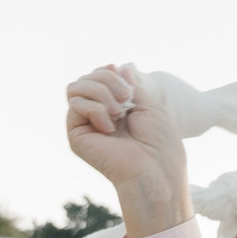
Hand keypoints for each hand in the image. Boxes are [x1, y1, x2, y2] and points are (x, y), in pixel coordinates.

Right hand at [65, 65, 192, 234]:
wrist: (155, 170)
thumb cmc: (160, 144)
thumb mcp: (150, 106)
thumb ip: (131, 87)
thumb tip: (119, 66)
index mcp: (117, 107)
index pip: (98, 77)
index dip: (106, 71)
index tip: (119, 73)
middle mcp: (98, 114)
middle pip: (85, 78)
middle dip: (107, 79)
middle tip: (127, 98)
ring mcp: (86, 124)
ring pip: (76, 87)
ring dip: (101, 92)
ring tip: (119, 112)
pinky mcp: (76, 134)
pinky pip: (76, 105)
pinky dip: (96, 109)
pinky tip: (110, 128)